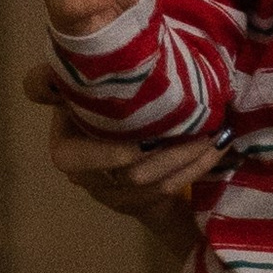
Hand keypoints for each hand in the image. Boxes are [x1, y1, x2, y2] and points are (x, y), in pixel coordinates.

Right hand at [23, 61, 212, 256]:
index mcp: (66, 146)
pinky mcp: (136, 203)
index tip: (139, 142)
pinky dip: (196, 168)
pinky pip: (168, 192)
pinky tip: (217, 150)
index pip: (72, 157)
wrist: (129, 129)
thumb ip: (67, 76)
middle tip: (199, 126)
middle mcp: (84, 175)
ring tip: (214, 135)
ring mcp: (110, 193)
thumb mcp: (87, 84)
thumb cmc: (106, 101)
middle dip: (167, 151)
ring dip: (187, 160)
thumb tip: (56, 69)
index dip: (103, 154)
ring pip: (151, 183)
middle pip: (126, 172)